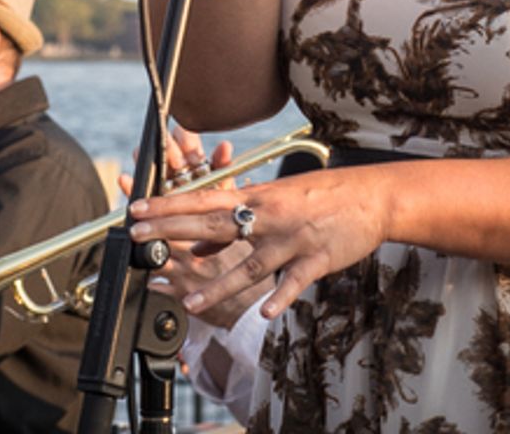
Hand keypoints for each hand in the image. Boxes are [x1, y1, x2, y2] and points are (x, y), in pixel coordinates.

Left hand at [128, 165, 387, 320]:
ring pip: (250, 265)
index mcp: (257, 198)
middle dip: (171, 231)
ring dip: (219, 285)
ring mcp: (292, 239)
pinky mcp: (317, 260)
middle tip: (137, 237)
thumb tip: (197, 243)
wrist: (372, 196)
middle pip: (213, 224)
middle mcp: (269, 216)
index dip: (168, 206)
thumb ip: (235, 221)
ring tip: (190, 303)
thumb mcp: (275, 200)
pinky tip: (264, 313)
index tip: (137, 210)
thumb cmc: (321, 197)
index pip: (203, 199)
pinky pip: (294, 282)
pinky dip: (279, 298)